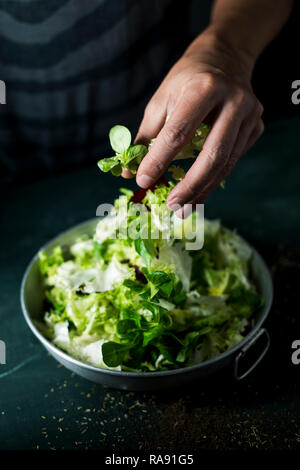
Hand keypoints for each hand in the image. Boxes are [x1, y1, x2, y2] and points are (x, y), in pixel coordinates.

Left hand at [123, 28, 263, 212]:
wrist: (225, 58)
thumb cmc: (186, 81)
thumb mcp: (161, 101)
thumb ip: (146, 137)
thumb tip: (129, 172)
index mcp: (203, 88)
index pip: (179, 132)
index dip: (159, 160)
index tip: (142, 181)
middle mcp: (233, 101)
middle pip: (212, 154)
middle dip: (190, 185)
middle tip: (172, 206)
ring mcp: (250, 115)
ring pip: (226, 163)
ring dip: (203, 189)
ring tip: (184, 208)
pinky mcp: (256, 127)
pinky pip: (234, 159)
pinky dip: (214, 179)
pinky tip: (199, 191)